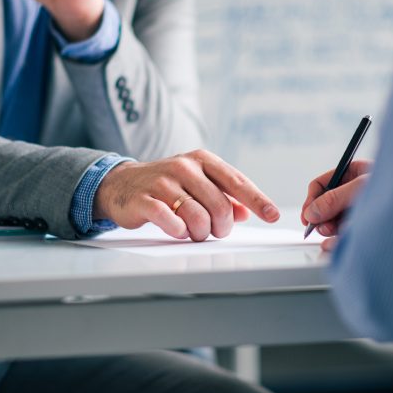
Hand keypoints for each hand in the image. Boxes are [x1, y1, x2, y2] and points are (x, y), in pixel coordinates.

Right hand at [94, 150, 279, 241]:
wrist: (119, 183)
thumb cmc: (165, 184)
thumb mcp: (197, 183)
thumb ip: (223, 195)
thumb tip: (246, 212)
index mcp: (201, 160)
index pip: (236, 180)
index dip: (257, 199)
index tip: (273, 215)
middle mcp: (184, 167)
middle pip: (219, 205)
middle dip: (222, 226)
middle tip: (215, 232)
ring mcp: (163, 182)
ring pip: (197, 216)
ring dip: (200, 233)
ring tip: (194, 232)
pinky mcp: (144, 199)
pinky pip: (171, 222)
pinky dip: (179, 231)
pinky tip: (177, 230)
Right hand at [301, 160, 371, 250]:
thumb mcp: (361, 188)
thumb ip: (334, 198)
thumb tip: (312, 211)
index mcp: (352, 173)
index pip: (322, 184)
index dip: (311, 199)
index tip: (307, 216)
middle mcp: (354, 191)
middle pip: (324, 205)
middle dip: (321, 217)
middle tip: (323, 228)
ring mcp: (359, 210)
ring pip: (334, 222)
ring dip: (331, 230)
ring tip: (336, 234)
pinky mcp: (364, 228)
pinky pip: (345, 235)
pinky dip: (340, 241)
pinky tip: (341, 244)